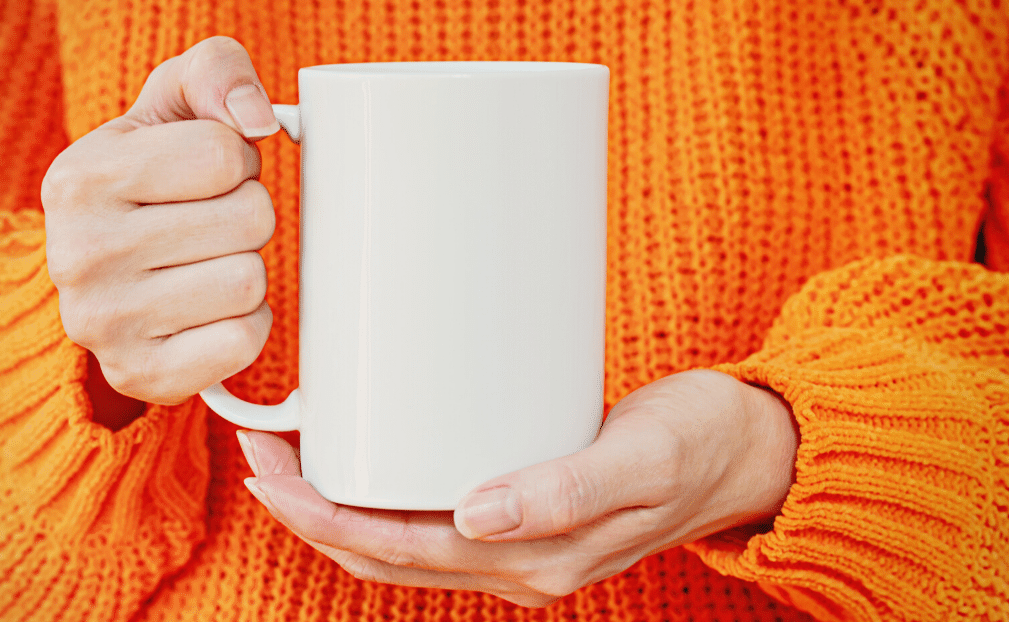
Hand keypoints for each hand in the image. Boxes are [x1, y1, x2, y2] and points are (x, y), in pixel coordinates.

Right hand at [42, 36, 280, 406]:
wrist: (106, 267)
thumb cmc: (152, 177)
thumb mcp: (171, 101)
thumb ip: (216, 72)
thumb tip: (257, 118)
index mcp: (79, 179)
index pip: (227, 155)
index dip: (237, 161)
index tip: (203, 175)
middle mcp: (78, 256)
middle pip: (250, 220)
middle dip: (246, 215)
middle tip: (207, 223)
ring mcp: (104, 326)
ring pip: (250, 281)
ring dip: (245, 268)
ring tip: (203, 263)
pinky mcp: (141, 376)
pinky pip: (244, 341)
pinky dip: (243, 324)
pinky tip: (206, 310)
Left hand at [238, 369, 797, 606]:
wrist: (747, 451)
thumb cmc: (699, 444)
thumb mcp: (643, 459)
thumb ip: (567, 491)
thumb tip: (476, 515)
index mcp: (536, 559)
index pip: (402, 549)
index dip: (327, 519)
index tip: (273, 475)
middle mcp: (518, 563)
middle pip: (387, 551)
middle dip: (313, 511)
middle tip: (260, 452)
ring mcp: (520, 544)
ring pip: (404, 542)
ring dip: (341, 507)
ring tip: (293, 456)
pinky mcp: (526, 513)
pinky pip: (436, 520)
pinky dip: (387, 496)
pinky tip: (368, 459)